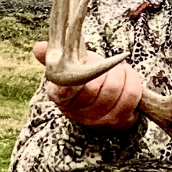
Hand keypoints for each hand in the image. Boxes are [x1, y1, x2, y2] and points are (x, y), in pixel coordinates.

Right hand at [31, 41, 145, 130]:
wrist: (104, 103)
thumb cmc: (84, 79)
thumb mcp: (69, 66)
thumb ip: (53, 55)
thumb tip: (38, 48)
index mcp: (60, 97)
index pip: (65, 90)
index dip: (75, 80)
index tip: (84, 67)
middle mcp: (77, 113)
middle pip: (96, 86)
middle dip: (107, 69)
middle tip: (109, 64)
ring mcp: (98, 121)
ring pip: (116, 90)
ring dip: (122, 73)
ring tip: (120, 70)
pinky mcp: (119, 122)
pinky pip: (132, 97)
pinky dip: (133, 81)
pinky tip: (128, 77)